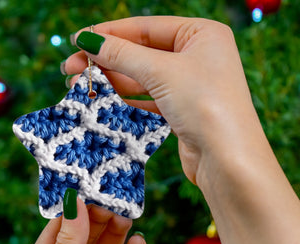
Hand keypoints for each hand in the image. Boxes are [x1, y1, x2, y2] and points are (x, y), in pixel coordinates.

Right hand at [64, 16, 299, 243]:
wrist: (228, 160)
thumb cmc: (205, 105)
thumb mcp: (161, 72)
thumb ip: (122, 55)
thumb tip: (88, 40)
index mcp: (201, 34)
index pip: (146, 27)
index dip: (110, 34)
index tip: (78, 41)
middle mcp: (198, 57)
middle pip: (142, 53)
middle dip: (106, 61)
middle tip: (71, 69)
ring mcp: (191, 86)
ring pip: (143, 79)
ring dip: (112, 82)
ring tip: (79, 86)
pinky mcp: (183, 112)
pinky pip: (149, 100)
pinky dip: (126, 100)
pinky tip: (103, 101)